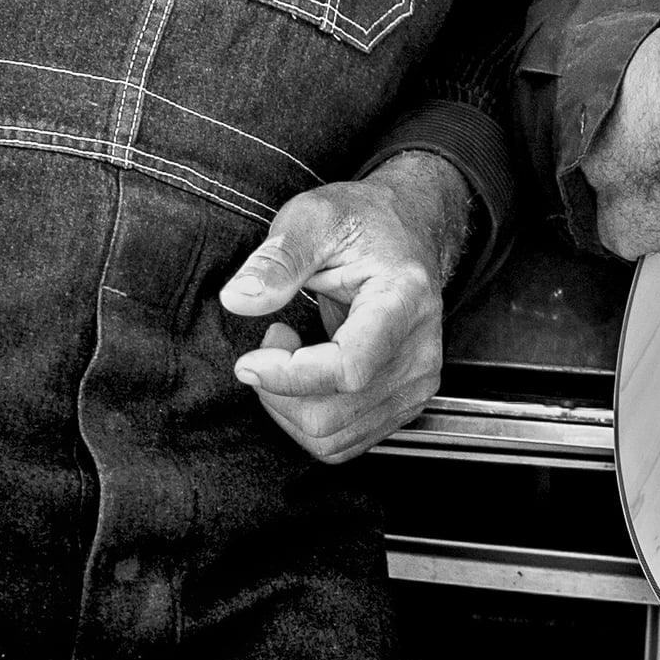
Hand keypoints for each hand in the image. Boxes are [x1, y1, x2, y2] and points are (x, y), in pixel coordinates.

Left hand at [217, 155, 472, 462]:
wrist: (409, 228)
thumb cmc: (364, 220)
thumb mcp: (315, 218)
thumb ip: (279, 258)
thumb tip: (239, 299)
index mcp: (404, 300)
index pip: (348, 368)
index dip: (288, 376)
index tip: (249, 361)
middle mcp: (420, 350)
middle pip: (332, 415)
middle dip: (279, 390)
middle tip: (273, 337)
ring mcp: (417, 382)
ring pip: (332, 438)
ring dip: (290, 406)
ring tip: (290, 352)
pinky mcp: (405, 401)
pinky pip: (342, 441)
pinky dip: (307, 417)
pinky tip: (307, 373)